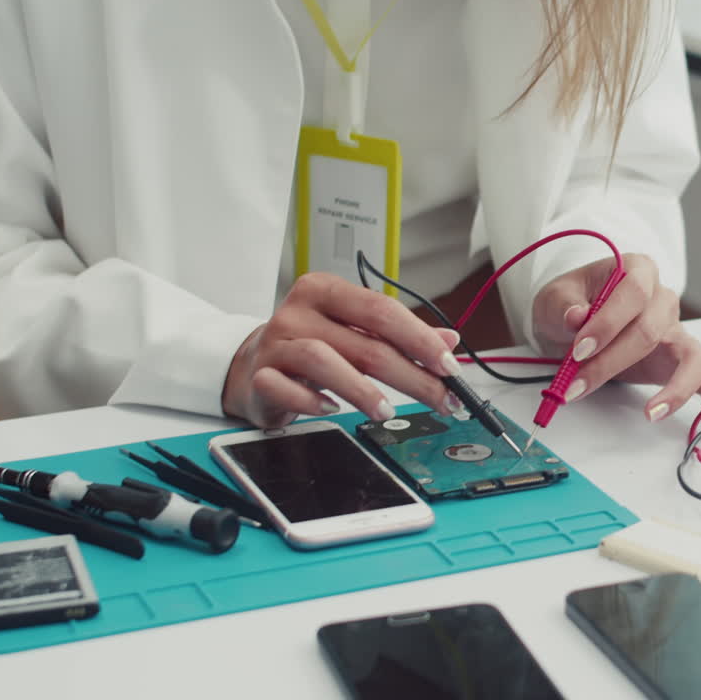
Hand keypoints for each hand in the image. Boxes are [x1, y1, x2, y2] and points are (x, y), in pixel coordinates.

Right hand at [222, 272, 463, 427]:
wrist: (251, 363)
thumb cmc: (309, 343)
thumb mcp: (354, 332)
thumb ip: (400, 335)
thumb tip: (449, 340)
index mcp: (327, 291)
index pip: (381, 310)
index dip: (420, 338)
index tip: (449, 365)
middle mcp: (300, 312)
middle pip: (365, 342)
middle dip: (411, 375)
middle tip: (440, 399)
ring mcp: (276, 343)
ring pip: (324, 361)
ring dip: (363, 390)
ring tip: (388, 411)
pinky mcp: (260, 376)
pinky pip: (285, 388)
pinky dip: (312, 402)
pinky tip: (333, 410)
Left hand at [532, 254, 700, 422]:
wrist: (575, 329)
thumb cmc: (569, 307)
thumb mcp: (554, 298)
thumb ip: (564, 305)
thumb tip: (577, 317)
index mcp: (637, 271)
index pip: (633, 292)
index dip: (608, 322)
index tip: (579, 350)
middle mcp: (662, 299)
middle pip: (651, 330)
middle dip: (612, 362)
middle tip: (577, 385)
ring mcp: (676, 330)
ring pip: (691, 356)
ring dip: (672, 388)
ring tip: (651, 413)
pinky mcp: (680, 359)